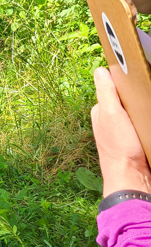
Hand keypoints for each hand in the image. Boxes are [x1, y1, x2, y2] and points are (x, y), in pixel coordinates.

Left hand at [91, 67, 150, 195]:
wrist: (130, 176)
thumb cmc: (119, 146)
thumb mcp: (111, 113)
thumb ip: (105, 92)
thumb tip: (100, 70)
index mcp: (100, 110)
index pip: (113, 88)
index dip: (124, 83)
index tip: (137, 79)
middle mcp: (108, 119)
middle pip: (126, 100)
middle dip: (136, 98)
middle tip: (145, 98)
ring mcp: (121, 130)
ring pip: (135, 113)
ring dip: (142, 111)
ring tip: (147, 111)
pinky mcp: (132, 140)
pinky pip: (140, 125)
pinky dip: (145, 121)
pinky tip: (148, 122)